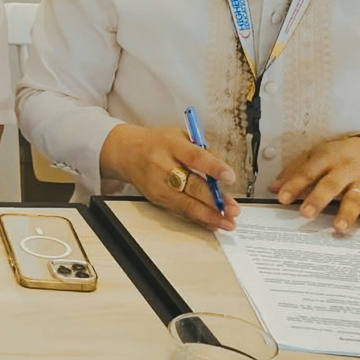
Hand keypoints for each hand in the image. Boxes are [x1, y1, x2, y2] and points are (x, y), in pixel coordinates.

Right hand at [99, 123, 239, 231]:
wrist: (126, 153)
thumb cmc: (157, 143)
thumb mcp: (179, 136)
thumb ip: (201, 151)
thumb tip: (222, 172)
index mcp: (171, 145)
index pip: (195, 157)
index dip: (214, 168)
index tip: (230, 177)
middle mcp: (163, 166)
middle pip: (192, 186)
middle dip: (215, 200)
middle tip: (232, 209)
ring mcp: (158, 186)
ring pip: (187, 205)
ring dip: (209, 216)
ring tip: (227, 222)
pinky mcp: (157, 199)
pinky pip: (181, 212)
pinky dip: (199, 219)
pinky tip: (213, 224)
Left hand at [272, 136, 359, 236]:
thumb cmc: (341, 155)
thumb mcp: (317, 155)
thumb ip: (295, 171)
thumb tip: (272, 188)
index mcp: (328, 158)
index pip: (308, 172)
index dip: (294, 185)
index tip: (282, 198)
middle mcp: (346, 169)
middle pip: (331, 185)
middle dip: (318, 199)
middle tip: (306, 214)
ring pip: (355, 198)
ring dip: (347, 214)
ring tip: (338, 228)